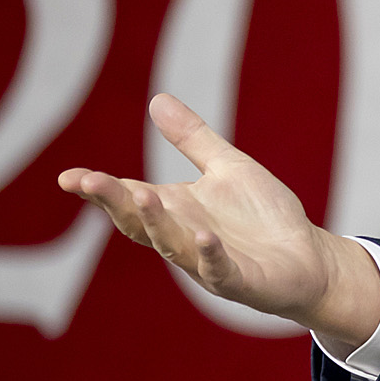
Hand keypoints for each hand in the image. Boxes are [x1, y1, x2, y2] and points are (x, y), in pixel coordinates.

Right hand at [57, 93, 379, 350]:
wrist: (311, 259)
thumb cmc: (265, 217)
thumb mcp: (228, 168)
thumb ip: (193, 139)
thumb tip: (157, 99)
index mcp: (176, 211)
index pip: (129, 199)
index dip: (99, 189)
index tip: (68, 176)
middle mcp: (183, 238)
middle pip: (139, 223)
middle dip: (115, 203)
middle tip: (90, 181)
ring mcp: (209, 263)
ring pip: (172, 246)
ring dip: (156, 223)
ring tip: (142, 196)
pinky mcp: (241, 282)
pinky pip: (220, 270)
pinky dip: (210, 255)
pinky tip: (204, 237)